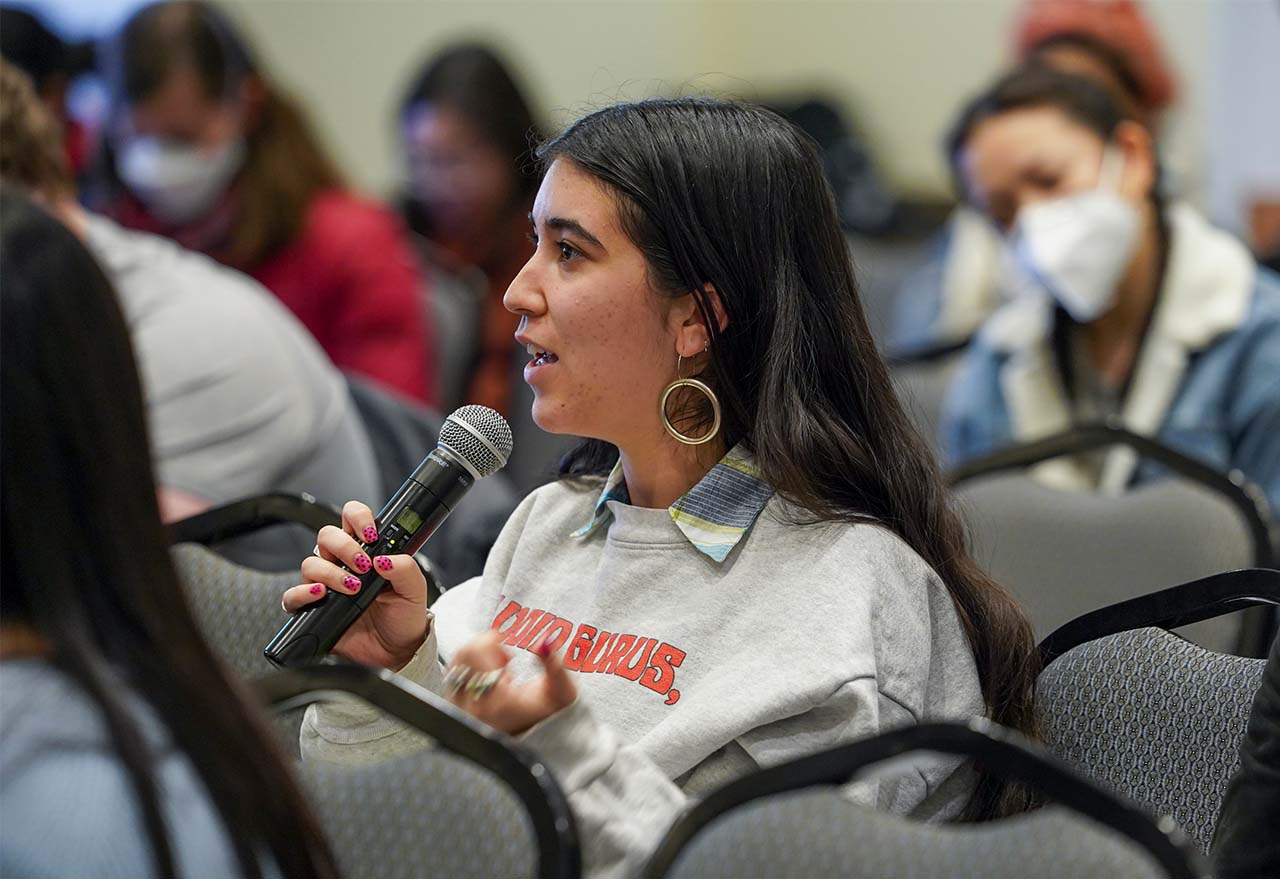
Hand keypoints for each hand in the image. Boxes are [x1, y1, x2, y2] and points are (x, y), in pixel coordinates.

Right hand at [281, 501, 428, 669]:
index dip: (357, 517)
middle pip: (327, 536)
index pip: (352, 518)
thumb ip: (405, 568)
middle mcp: (343, 564)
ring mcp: (326, 586)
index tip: (370, 533)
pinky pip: (293, 596)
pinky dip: (302, 592)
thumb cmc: (404, 617)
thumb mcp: (414, 590)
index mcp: (366, 551)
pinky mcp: (314, 609)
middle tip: (363, 566)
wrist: (396, 652)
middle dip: (345, 547)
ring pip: (310, 563)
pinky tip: (320, 594)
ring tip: (352, 588)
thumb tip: (384, 558)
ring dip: (331, 572)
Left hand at [446, 630, 576, 735]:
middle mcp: (472, 707)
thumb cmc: (548, 718)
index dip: (494, 643)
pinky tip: (488, 681)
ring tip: (498, 671)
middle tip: (504, 660)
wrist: (535, 746)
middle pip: (464, 654)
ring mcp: (460, 709)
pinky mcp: (455, 710)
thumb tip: (545, 641)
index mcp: (495, 700)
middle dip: (485, 648)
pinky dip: (470, 671)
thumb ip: (555, 665)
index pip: (476, 651)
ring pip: (456, 663)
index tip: (510, 655)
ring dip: (477, 659)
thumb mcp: (561, 693)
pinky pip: (453, 676)